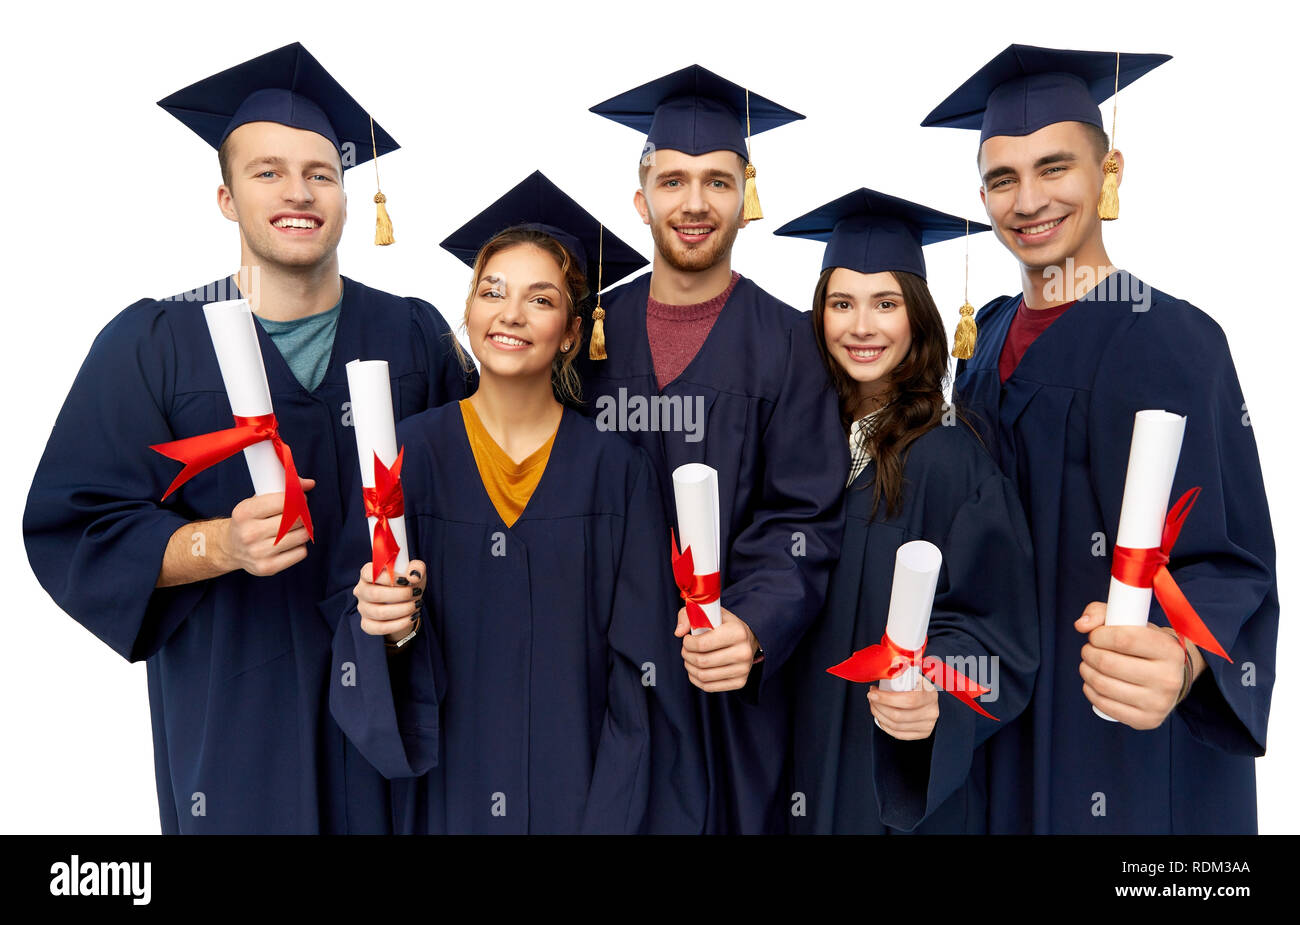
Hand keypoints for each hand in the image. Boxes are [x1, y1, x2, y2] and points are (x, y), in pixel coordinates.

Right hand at [217, 477, 314, 576]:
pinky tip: (291, 542)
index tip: (299, 498)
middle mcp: (249, 533)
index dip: (296, 498)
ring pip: (301, 536)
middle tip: (300, 514)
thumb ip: (282, 488)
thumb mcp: (257, 500)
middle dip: (303, 515)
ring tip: (296, 528)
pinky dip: (300, 546)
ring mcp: (257, 553)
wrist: (231, 547)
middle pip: (294, 520)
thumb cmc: (250, 520)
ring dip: (304, 530)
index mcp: (244, 512)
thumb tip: (310, 483)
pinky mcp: (267, 567)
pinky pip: (300, 553)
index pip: (281, 501)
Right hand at [356, 560, 426, 642]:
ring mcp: (363, 608)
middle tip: (415, 592)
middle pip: (374, 594)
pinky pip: (381, 628)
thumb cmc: (407, 583)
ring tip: (416, 604)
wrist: (406, 602)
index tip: (406, 580)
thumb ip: (416, 568)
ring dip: (402, 609)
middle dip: (400, 594)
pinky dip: (399, 624)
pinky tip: (411, 617)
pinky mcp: (367, 624)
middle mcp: (361, 590)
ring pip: (379, 613)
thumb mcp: (414, 571)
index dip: (388, 576)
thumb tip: (413, 577)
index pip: (369, 573)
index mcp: (368, 573)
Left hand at [674, 606, 758, 691]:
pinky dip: (696, 679)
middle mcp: (743, 652)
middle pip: (702, 662)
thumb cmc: (724, 625)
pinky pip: (709, 687)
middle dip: (687, 655)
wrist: (747, 639)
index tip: (687, 639)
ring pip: (703, 676)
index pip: (702, 644)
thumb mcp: (709, 612)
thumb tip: (679, 632)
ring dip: (690, 667)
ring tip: (689, 659)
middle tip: (686, 650)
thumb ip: (689, 616)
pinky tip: (695, 669)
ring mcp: (743, 669)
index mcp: (737, 632)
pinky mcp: (740, 682)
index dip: (688, 643)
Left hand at [868, 677, 939, 739]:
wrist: (928, 698)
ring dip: (879, 715)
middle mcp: (931, 711)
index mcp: (930, 694)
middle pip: (899, 715)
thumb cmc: (918, 685)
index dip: (886, 698)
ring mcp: (928, 725)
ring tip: (874, 704)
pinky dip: (885, 725)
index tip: (873, 693)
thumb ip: (903, 670)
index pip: (908, 700)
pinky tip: (881, 716)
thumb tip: (889, 662)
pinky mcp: (922, 734)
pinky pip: (898, 734)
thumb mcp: (914, 675)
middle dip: (879, 706)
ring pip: (896, 726)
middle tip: (871, 697)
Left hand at [1075, 601, 1203, 729]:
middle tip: (1088, 650)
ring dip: (1085, 671)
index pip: (1124, 639)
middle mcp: (1169, 678)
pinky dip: (1090, 691)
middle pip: (1108, 663)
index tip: (1094, 635)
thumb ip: (1104, 613)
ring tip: (1087, 664)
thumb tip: (1081, 625)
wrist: (1170, 676)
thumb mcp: (1133, 622)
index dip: (1099, 635)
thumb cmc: (1145, 645)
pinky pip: (1105, 706)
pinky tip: (1092, 683)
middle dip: (1088, 653)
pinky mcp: (1147, 720)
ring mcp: (1159, 703)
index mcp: (1170, 650)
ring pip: (1103, 684)